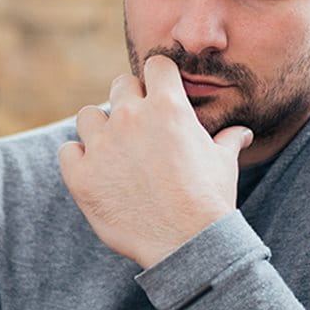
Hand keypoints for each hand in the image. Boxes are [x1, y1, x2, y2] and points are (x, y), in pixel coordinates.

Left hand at [58, 55, 253, 268]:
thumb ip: (227, 140)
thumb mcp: (224, 164)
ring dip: (99, 128)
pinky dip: (78, 159)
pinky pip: (67, 151)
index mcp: (168, 106)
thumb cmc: (209, 201)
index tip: (160, 94)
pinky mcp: (81, 175)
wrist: (186, 243)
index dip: (159, 79)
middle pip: (120, 85)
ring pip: (88, 116)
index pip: (156, 65)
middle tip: (139, 127)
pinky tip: (96, 172)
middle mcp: (131, 117)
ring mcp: (102, 146)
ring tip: (113, 151)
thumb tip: (241, 133)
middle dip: (129, 100)